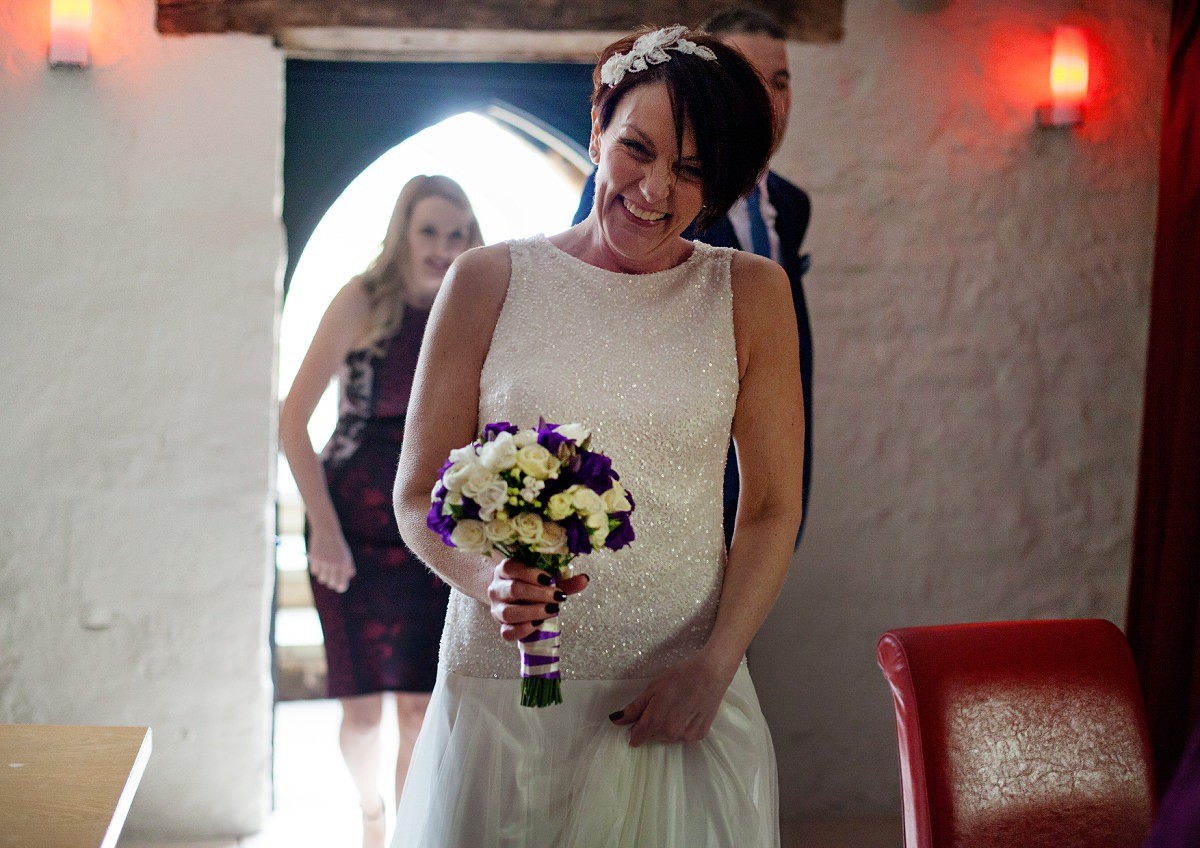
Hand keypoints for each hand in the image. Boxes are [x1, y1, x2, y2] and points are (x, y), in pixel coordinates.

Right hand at [307, 527, 355, 592]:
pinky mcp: (315, 559)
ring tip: (325, 566)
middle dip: (331, 582)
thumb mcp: (346, 555)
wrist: (327, 531)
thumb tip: (348, 578)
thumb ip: (348, 567)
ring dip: (322, 575)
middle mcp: (335, 565)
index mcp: (345, 565)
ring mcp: (324, 562)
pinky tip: (318, 559)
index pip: (342, 584)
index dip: (340, 587)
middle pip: (331, 584)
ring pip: (322, 579)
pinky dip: (316, 568)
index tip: (339, 587)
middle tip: (331, 577)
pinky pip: (314, 571)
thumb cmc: (338, 545)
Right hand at [487, 558, 589, 640]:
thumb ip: (565, 581)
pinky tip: (539, 624)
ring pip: (509, 612)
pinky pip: (507, 632)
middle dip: (538, 594)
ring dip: (533, 612)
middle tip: (556, 597)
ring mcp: (496, 609)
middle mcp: (496, 589)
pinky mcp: (501, 627)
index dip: (530, 573)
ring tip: (551, 610)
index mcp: (504, 570)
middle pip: (513, 590)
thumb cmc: (533, 588)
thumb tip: (584, 579)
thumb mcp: (547, 581)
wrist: (518, 604)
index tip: (550, 579)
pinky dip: (524, 629)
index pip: (510, 567)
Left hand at [609, 652, 737, 746]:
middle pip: (652, 736)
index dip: (635, 729)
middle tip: (662, 704)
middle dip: (652, 724)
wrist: (710, 674)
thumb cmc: (680, 677)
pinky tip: (687, 711)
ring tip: (676, 706)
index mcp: (654, 723)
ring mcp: (685, 736)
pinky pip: (683, 736)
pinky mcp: (698, 735)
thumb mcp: (652, 689)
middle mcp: (669, 734)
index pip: (636, 738)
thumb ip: (633, 708)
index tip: (639, 719)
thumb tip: (616, 720)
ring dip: (667, 727)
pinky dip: (682, 727)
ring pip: (668, 737)